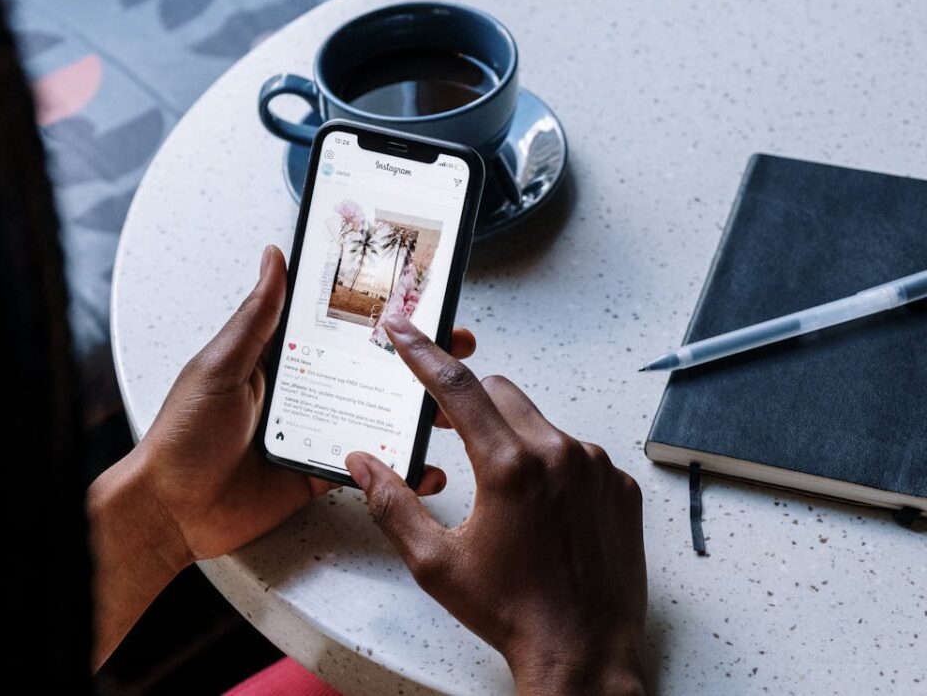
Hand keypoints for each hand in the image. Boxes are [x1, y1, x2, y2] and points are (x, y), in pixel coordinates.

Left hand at [131, 245, 475, 562]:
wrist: (172, 511)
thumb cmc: (184, 434)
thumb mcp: (222, 366)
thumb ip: (256, 318)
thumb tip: (274, 258)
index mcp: (287, 356)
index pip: (345, 326)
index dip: (385, 314)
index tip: (423, 299)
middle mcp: (310, 389)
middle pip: (374, 368)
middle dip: (420, 358)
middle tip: (457, 345)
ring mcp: (321, 430)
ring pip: (381, 414)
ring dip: (419, 410)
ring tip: (452, 407)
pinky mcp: (324, 470)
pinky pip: (370, 466)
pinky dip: (400, 467)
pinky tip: (426, 465)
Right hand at [344, 316, 646, 695]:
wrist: (583, 652)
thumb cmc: (511, 611)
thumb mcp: (436, 562)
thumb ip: (392, 504)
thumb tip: (363, 463)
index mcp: (510, 467)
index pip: (457, 387)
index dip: (423, 353)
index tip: (404, 330)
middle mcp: (560, 454)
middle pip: (501, 393)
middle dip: (469, 401)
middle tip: (446, 428)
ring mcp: (597, 468)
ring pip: (540, 423)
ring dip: (512, 437)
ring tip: (502, 491)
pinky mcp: (619, 486)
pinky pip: (577, 452)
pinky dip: (552, 464)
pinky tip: (542, 509)